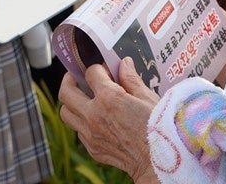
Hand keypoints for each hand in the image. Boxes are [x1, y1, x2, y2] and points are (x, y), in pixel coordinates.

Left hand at [58, 58, 160, 182]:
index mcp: (109, 99)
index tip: (105, 70)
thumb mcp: (148, 98)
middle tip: (77, 77)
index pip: (91, 73)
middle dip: (70, 79)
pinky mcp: (92, 149)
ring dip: (71, 102)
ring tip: (81, 97)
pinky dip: (82, 122)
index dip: (98, 68)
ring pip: (66, 113)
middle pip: (66, 92)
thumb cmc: (158, 129)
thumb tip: (124, 63)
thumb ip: (131, 79)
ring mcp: (91, 134)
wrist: (159, 162)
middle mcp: (94, 116)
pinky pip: (78, 131)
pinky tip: (95, 118)